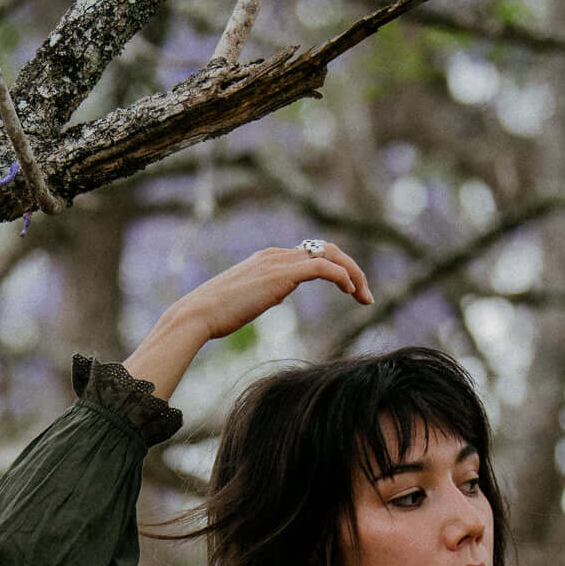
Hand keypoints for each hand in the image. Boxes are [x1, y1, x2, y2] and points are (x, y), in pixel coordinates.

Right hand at [171, 241, 371, 340]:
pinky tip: (351, 292)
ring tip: (365, 298)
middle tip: (365, 296)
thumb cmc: (215, 315)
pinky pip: (323, 268)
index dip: (336, 270)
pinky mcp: (283, 274)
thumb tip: (275, 294)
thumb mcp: (247, 299)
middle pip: (327, 250)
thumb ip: (265, 292)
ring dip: (353, 274)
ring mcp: (279, 261)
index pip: (312, 254)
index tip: (350, 292)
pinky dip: (343, 277)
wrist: (198, 314)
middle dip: (351, 270)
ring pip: (330, 255)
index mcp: (268, 258)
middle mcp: (276, 254)